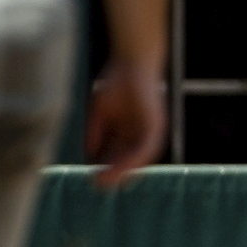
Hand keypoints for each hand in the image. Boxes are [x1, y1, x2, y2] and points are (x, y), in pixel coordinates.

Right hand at [85, 56, 166, 186]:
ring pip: (138, 159)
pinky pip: (146, 147)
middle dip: (113, 174)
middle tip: (98, 185)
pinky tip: (122, 168)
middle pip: (127, 160)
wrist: (133, 61)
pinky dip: (134, 159)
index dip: (105, 168)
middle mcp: (141, 134)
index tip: (93, 178)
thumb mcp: (100, 111)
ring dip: (123, 172)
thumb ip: (95, 132)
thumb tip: (90, 156)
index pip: (117, 156)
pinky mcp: (157, 126)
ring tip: (106, 181)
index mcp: (128, 132)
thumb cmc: (116, 83)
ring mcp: (151, 131)